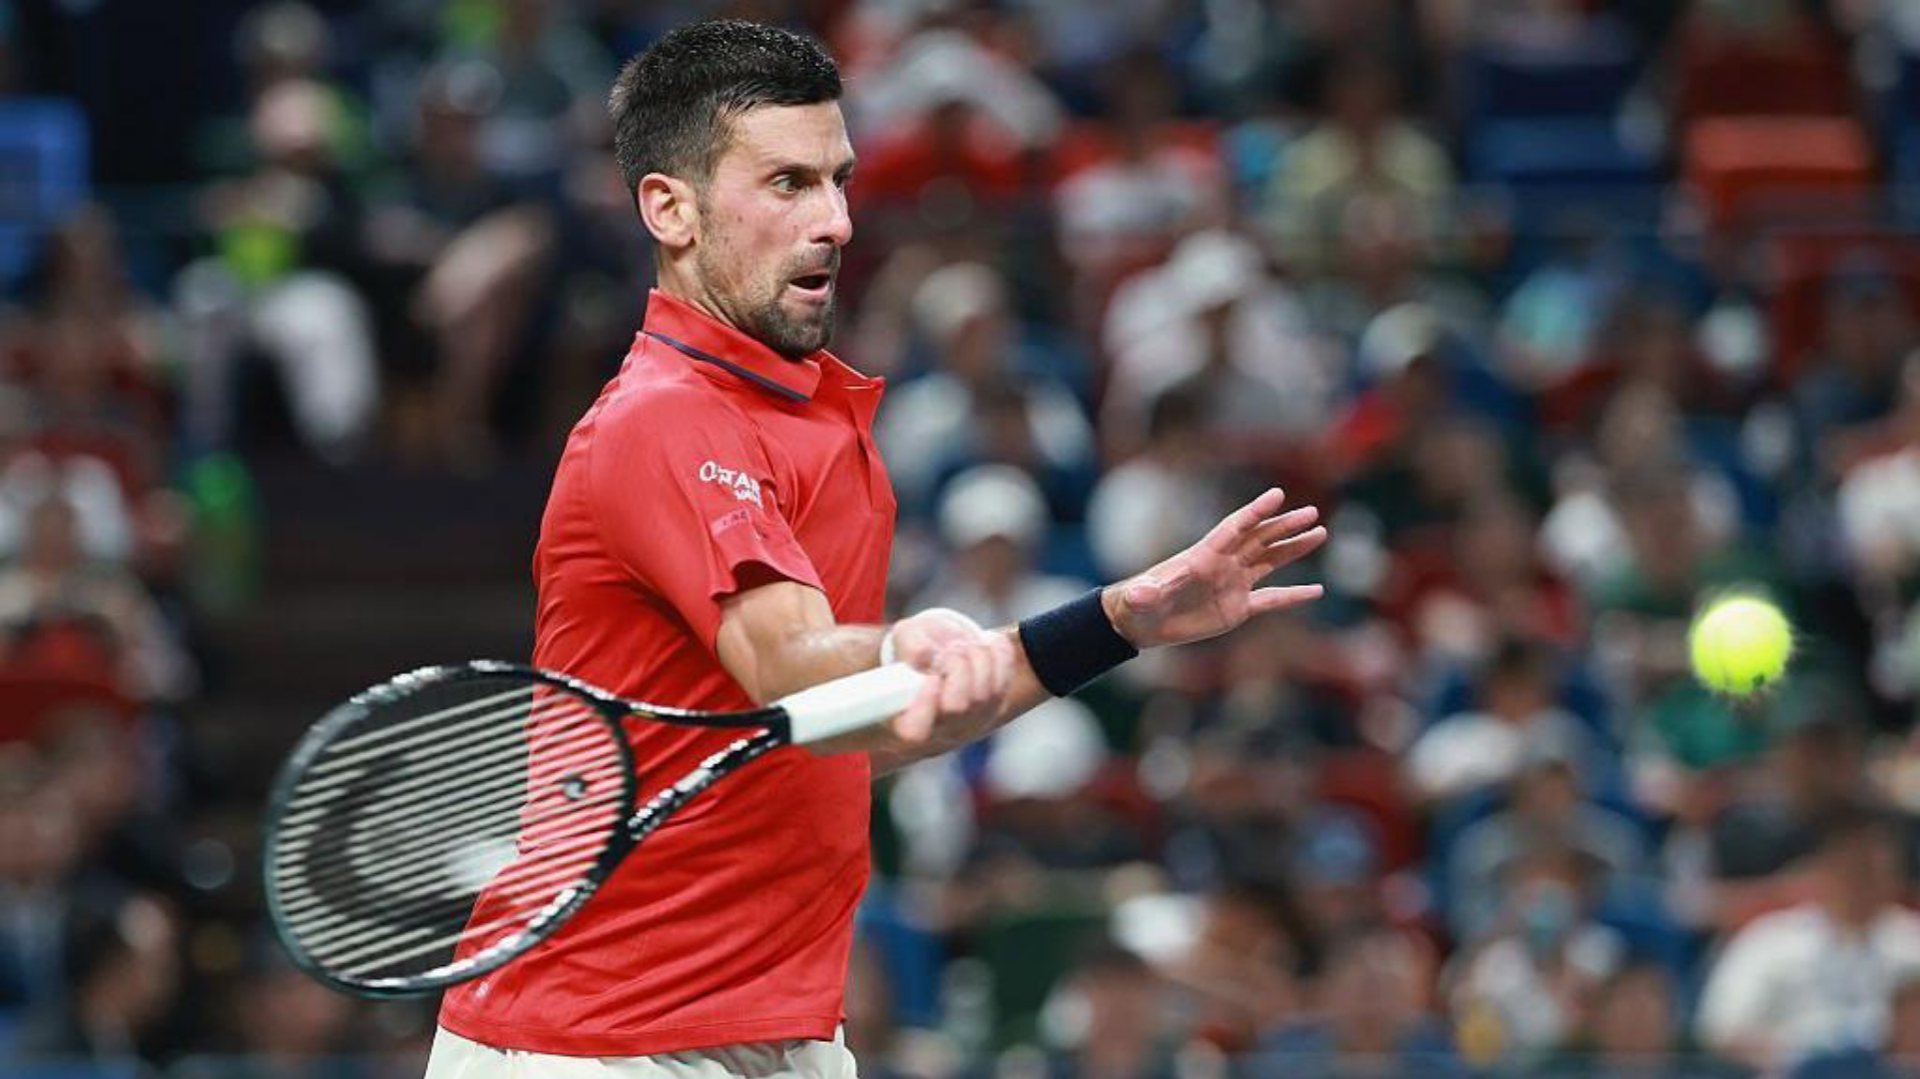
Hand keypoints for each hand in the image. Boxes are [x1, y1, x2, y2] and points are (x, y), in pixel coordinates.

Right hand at [887, 609, 1015, 745]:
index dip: (925, 704)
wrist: (942, 649)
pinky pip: (1004, 683)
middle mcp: (936, 730)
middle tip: (950, 649)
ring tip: (964, 644)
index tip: (931, 675)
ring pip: (984, 696)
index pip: (913, 731)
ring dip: (978, 658)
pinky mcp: (993, 711)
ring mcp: (968, 724)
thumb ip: (911, 647)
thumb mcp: (906, 638)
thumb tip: (926, 658)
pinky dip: (999, 656)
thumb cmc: (915, 646)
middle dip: (957, 666)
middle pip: (956, 707)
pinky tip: (986, 644)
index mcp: (902, 719)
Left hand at [1104, 487, 1326, 649]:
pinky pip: (1271, 599)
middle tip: (1312, 513)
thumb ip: (1145, 593)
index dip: (1255, 511)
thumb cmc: (1138, 604)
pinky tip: (1316, 590)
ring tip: (1320, 533)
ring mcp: (1232, 584)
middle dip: (1285, 526)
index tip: (1278, 495)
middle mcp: (1223, 564)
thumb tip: (1138, 594)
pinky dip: (1293, 596)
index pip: (1235, 528)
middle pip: (1259, 539)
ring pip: (1270, 561)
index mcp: (1203, 556)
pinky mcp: (1237, 608)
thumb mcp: (1141, 598)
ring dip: (1294, 549)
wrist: (1141, 623)